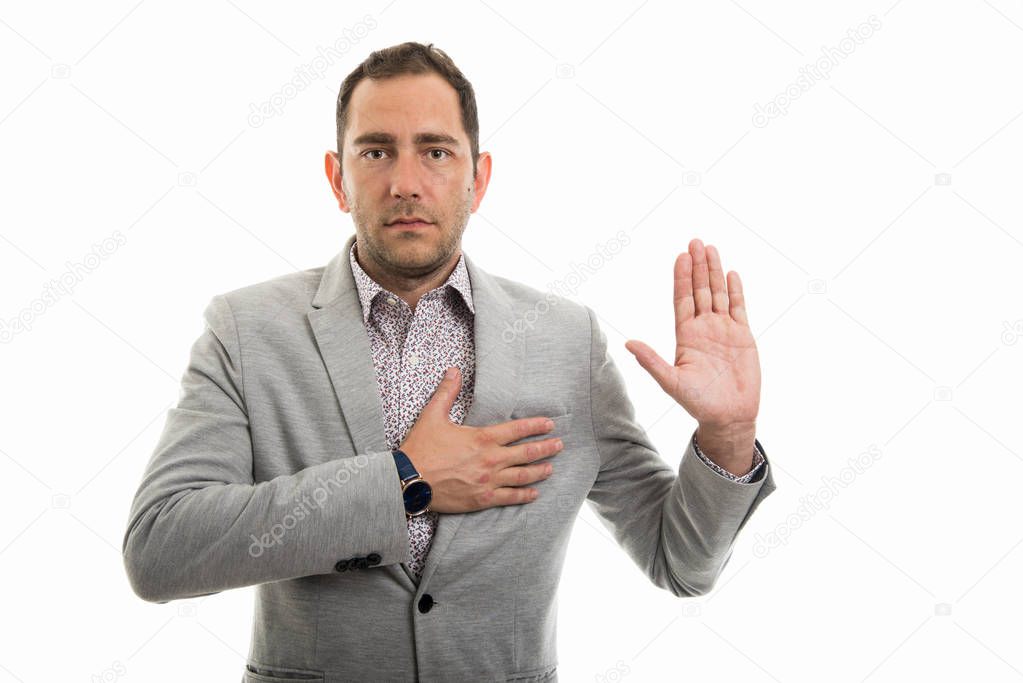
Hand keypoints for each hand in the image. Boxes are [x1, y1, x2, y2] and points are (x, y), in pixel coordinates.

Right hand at [398, 367, 564, 512]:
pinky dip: (524, 495)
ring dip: (540, 471)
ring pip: (523, 476)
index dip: (537, 426)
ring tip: (551, 468)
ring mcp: (488, 481)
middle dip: (546, 448)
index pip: (518, 429)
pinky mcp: (483, 499)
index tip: (550, 425)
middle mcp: (491, 460)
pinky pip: (510, 497)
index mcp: (483, 438)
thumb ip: (447, 393)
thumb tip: (453, 371)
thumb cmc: (421, 448)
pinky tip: (534, 493)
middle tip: (559, 445)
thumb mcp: (432, 415)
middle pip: (527, 453)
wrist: (409, 480)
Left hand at [624, 239, 759, 436]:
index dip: (681, 277)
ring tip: (711, 249)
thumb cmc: (697, 403)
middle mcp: (703, 328)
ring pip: (718, 294)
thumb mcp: (671, 381)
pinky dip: (736, 291)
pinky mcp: (742, 336)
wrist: (728, 416)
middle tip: (695, 241)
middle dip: (698, 266)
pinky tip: (732, 273)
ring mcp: (723, 330)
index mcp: (686, 335)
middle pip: (699, 290)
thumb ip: (651, 361)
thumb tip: (627, 342)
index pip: (682, 298)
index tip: (680, 256)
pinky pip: (739, 308)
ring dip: (715, 272)